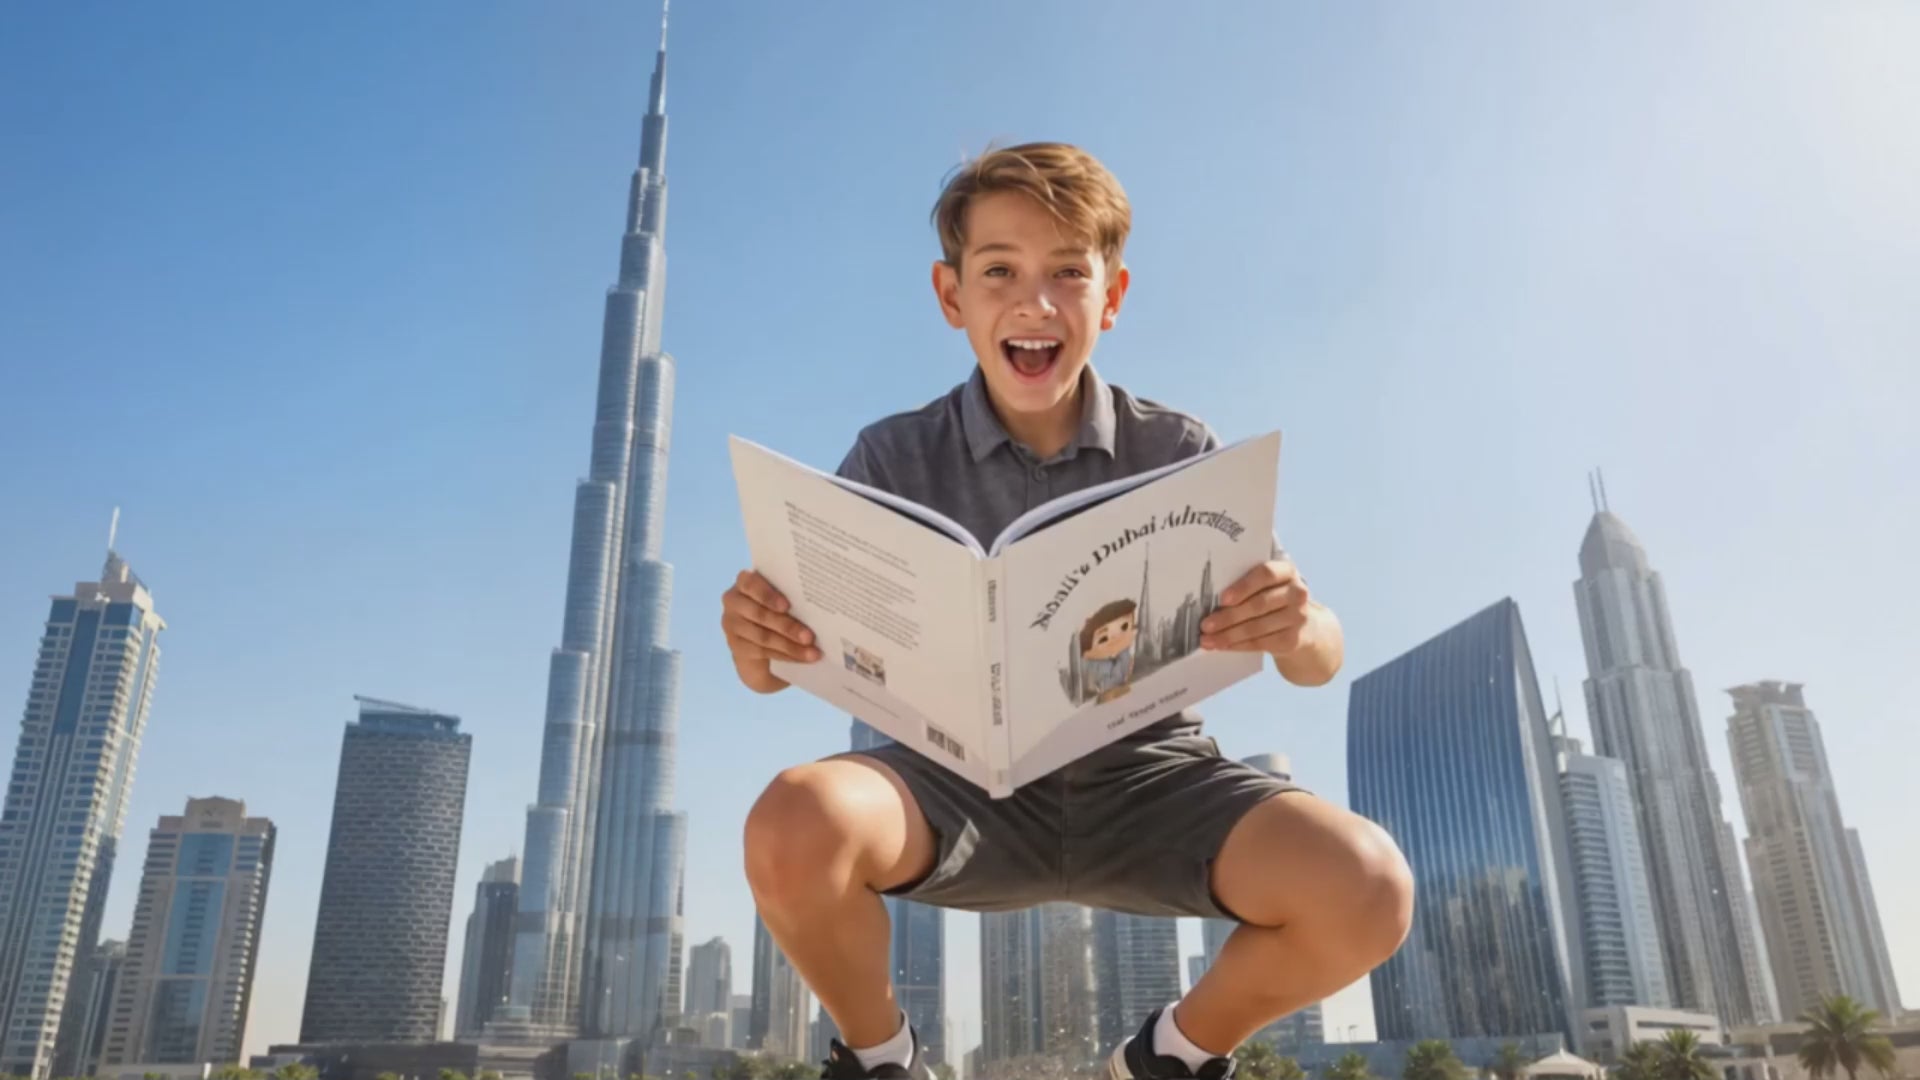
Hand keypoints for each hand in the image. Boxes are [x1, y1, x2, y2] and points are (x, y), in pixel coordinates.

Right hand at [720, 569, 819, 693]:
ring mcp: (732, 625)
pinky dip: (787, 656)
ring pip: (763, 636)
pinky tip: (804, 658)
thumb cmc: (778, 611)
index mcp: (745, 582)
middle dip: (787, 626)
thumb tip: (819, 598)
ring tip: (812, 651)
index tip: (787, 606)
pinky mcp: (737, 647)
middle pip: (760, 614)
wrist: (762, 644)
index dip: (768, 595)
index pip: (750, 583)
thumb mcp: (783, 600)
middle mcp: (734, 601)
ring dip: (790, 646)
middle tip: (810, 636)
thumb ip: (792, 596)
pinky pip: (763, 652)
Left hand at [1201, 560, 1310, 655]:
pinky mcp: (1293, 640)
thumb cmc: (1273, 599)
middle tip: (1205, 625)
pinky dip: (1238, 645)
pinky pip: (1260, 643)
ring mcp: (1298, 617)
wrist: (1304, 626)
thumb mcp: (1266, 586)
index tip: (1222, 599)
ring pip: (1257, 628)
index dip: (1243, 587)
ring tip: (1207, 639)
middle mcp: (1297, 593)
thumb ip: (1245, 585)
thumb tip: (1209, 598)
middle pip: (1259, 604)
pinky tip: (1222, 646)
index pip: (1266, 574)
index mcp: (1287, 571)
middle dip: (1228, 616)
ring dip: (1228, 635)